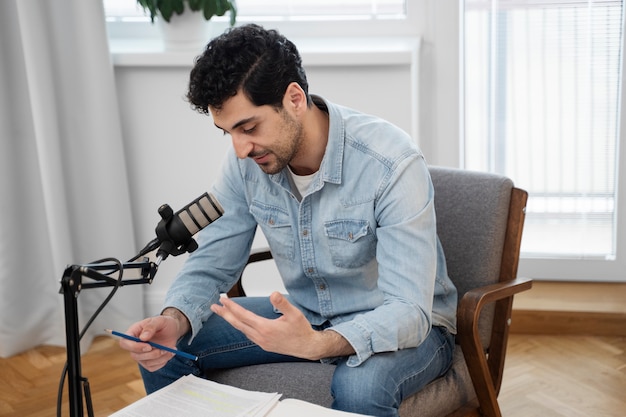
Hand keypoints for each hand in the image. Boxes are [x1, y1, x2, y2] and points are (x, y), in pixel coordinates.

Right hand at [119, 314, 182, 371]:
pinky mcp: (149, 362)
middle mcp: (135, 346)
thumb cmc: (164, 324)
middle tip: (164, 349)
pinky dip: (163, 361)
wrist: (172, 330)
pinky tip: (170, 353)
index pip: (124, 343)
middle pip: (135, 356)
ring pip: (146, 363)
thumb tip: (142, 338)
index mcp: (133, 333)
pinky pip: (153, 367)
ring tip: (171, 349)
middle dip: (152, 354)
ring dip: (160, 358)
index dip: (134, 347)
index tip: (148, 346)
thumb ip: (150, 327)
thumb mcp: (159, 320)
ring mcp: (141, 355)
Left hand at [210, 292, 353, 359]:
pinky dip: (240, 326)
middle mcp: (261, 337)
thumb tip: (273, 294)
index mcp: (266, 328)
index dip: (232, 307)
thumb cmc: (301, 330)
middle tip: (214, 307)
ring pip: (242, 330)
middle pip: (238, 324)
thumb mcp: (295, 314)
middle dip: (225, 314)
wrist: (307, 347)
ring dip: (231, 320)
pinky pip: (248, 334)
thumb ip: (282, 303)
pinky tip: (239, 322)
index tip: (223, 300)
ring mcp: (261, 342)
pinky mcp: (264, 345)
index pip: (244, 316)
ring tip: (223, 312)